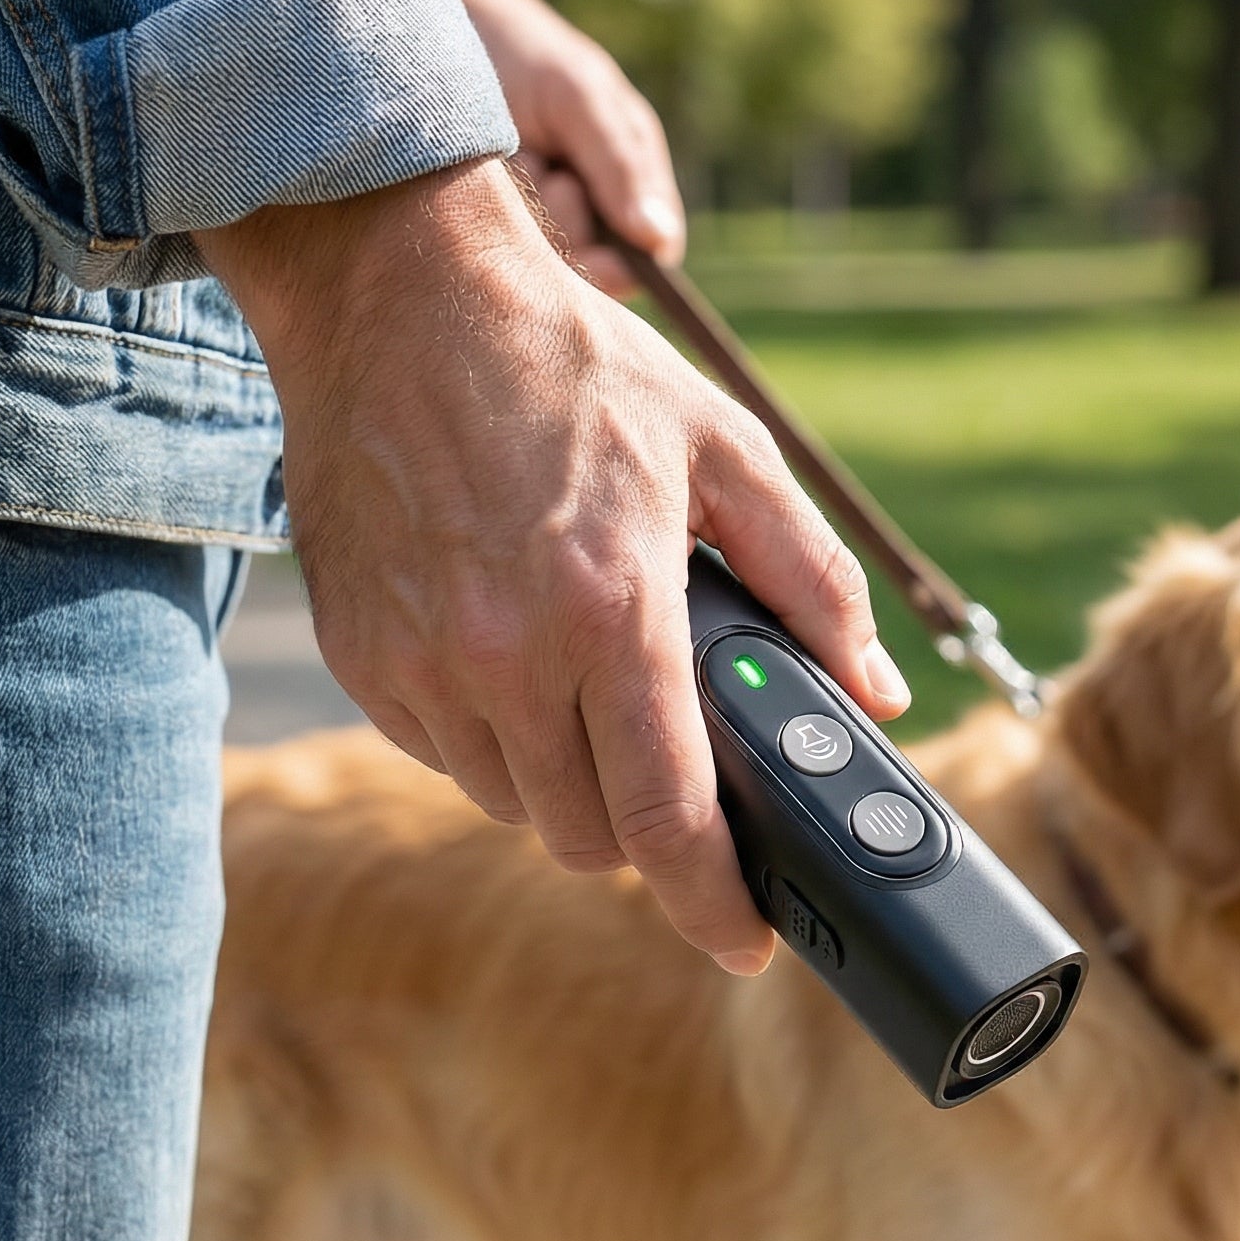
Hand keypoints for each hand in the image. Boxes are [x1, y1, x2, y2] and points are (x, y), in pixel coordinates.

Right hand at [197, 159, 908, 973]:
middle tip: (674, 777)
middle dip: (646, 836)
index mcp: (613, 612)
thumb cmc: (575, 370)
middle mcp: (507, 657)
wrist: (399, 299)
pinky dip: (492, 743)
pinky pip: (443, 756)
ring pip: (514, 807)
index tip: (747, 942)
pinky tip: (514, 665)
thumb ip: (814, 581)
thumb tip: (875, 692)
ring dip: (566, 787)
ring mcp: (423, 664)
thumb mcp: (725, 449)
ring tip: (590, 698)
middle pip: (589, 841)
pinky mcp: (364, 657)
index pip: (669, 823)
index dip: (716, 906)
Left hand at [450, 0, 681, 297]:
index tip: (583, 237)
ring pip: (540, 261)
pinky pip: (495, 251)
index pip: (644, 260)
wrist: (445, 34)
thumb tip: (656, 240)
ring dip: (522, 208)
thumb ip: (620, 166)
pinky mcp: (492, 236)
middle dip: (560, 218)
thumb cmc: (530, 56)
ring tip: (511, 155)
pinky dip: (488, 213)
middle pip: (587, 269)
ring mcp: (539, 232)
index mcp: (632, 191)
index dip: (617, 264)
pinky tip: (486, 172)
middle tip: (541, 161)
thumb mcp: (581, 98)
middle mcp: (589, 222)